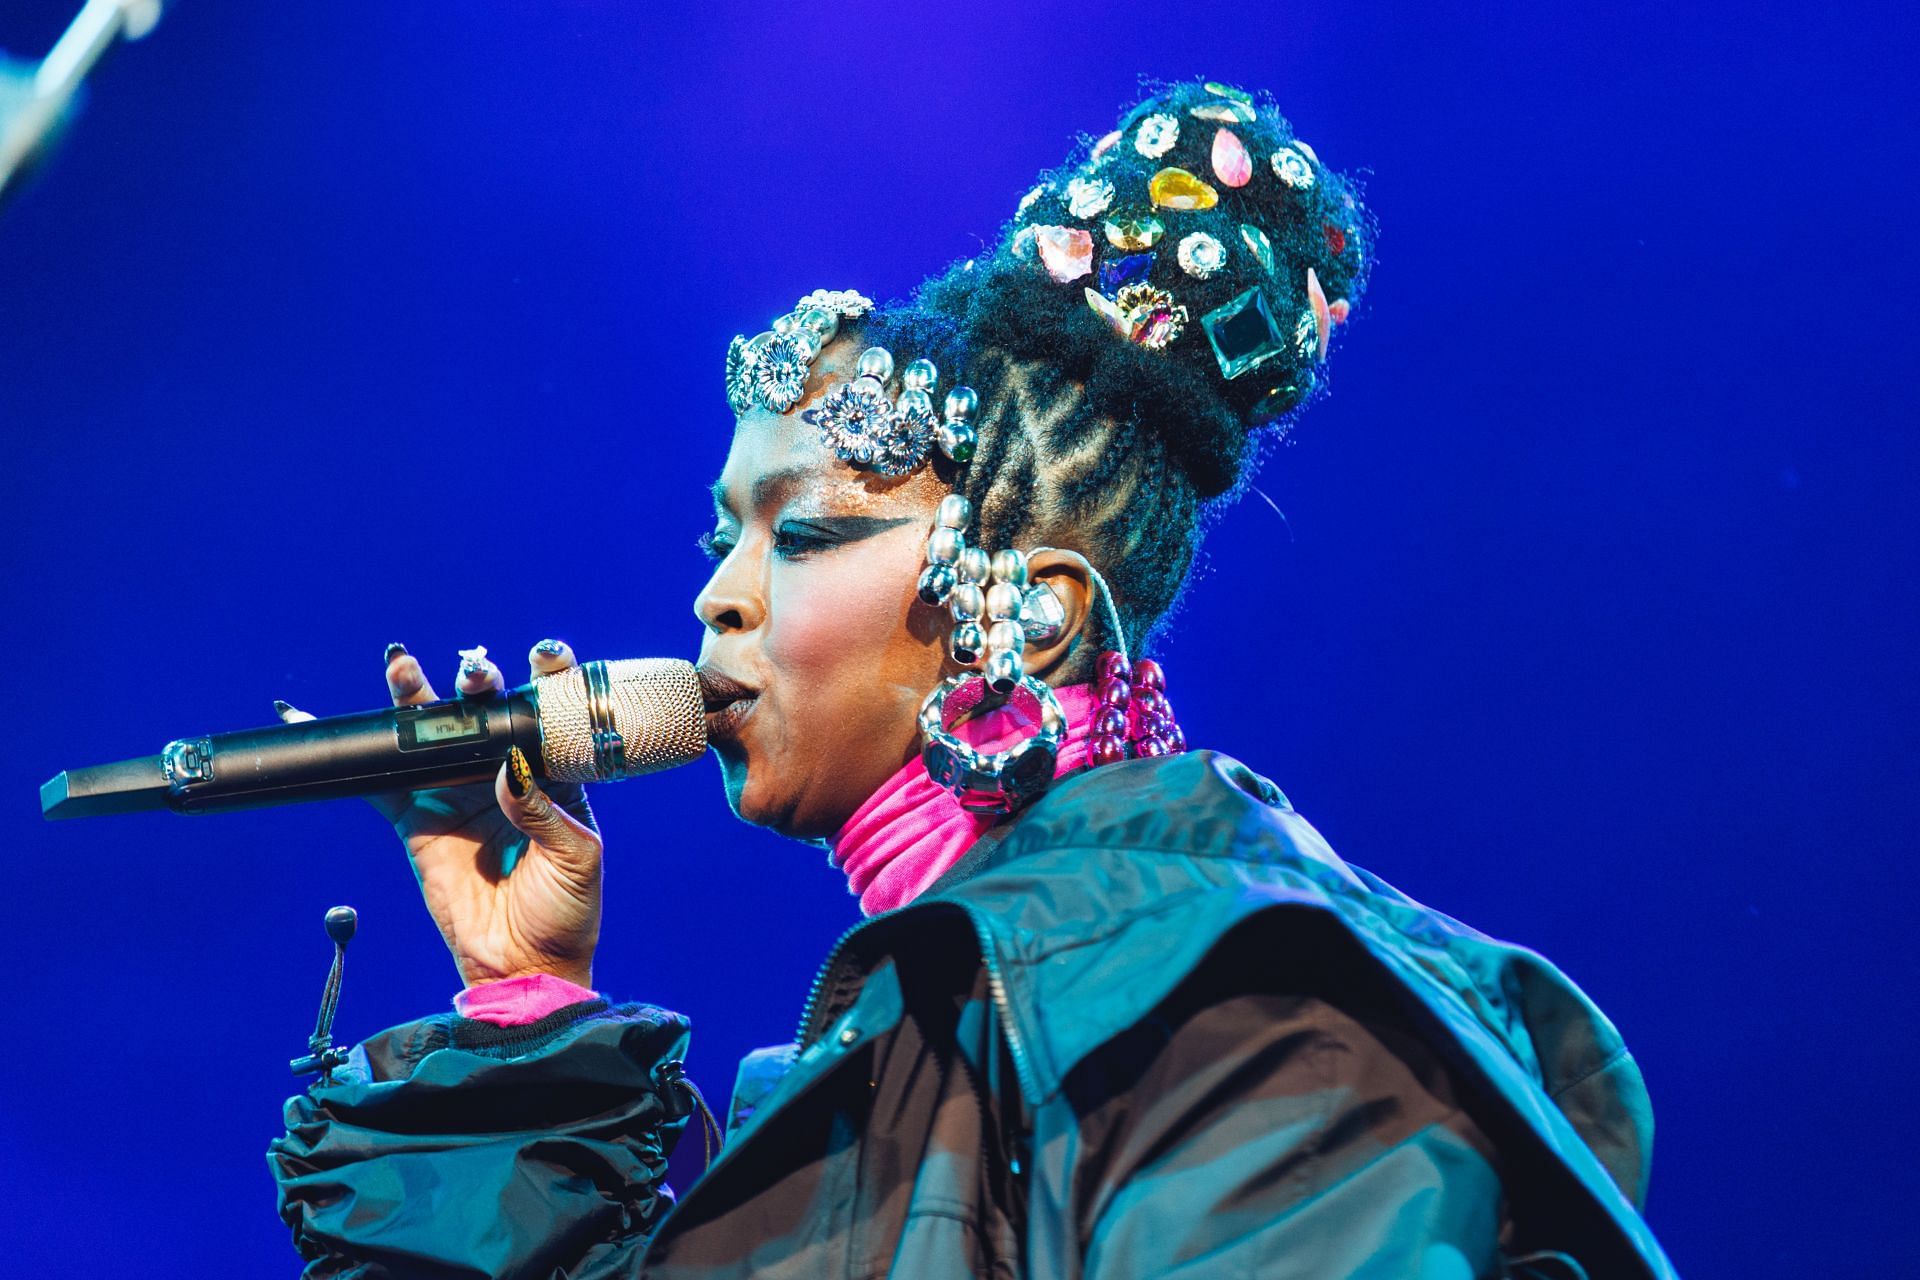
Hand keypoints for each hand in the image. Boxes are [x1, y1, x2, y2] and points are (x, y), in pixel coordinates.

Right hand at [280, 640, 603, 988]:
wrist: (523, 963)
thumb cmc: (566, 911)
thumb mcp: (574, 858)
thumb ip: (544, 812)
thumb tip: (511, 769)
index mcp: (553, 772)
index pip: (548, 713)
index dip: (546, 678)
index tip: (545, 655)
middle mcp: (504, 772)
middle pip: (483, 713)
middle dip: (475, 683)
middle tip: (473, 674)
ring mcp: (458, 792)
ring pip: (432, 734)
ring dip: (415, 697)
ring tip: (401, 666)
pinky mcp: (417, 818)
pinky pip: (380, 779)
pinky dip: (354, 754)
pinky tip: (327, 723)